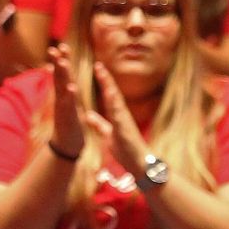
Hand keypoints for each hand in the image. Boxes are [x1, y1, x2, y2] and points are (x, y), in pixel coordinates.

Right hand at [47, 44, 84, 159]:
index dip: (62, 60)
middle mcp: (62, 99)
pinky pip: (69, 105)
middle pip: (59, 77)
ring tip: (63, 62)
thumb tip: (55, 75)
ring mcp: (64, 108)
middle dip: (58, 63)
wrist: (67, 147)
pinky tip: (72, 87)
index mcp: (64, 95)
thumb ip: (61, 89)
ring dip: (62, 75)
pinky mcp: (68, 119)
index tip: (62, 45)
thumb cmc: (68, 124)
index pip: (62, 74)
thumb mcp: (65, 104)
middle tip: (55, 48)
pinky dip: (70, 96)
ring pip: (62, 88)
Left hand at [86, 63, 152, 178]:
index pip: (109, 95)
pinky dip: (114, 106)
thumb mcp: (108, 135)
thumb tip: (88, 115)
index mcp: (117, 115)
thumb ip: (99, 124)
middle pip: (113, 93)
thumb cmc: (126, 150)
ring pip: (117, 102)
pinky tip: (109, 97)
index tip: (97, 67)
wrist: (139, 164)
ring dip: (110, 87)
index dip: (104, 81)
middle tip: (98, 64)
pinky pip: (119, 116)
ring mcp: (125, 122)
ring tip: (103, 75)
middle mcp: (122, 115)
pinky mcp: (126, 130)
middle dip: (106, 79)